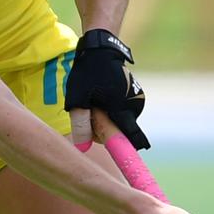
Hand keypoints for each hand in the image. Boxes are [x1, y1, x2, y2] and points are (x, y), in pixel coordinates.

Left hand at [64, 29, 148, 149]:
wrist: (102, 49)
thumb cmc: (88, 74)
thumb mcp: (78, 100)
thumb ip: (81, 126)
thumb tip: (83, 148)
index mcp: (122, 110)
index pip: (133, 139)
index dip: (130, 152)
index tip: (131, 164)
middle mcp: (133, 107)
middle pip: (120, 131)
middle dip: (104, 129)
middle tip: (91, 112)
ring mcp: (136, 100)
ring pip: (120, 121)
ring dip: (107, 118)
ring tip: (96, 99)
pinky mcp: (134, 95)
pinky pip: (121, 112)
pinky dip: (111, 109)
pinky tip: (102, 95)